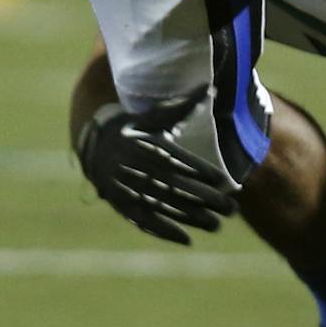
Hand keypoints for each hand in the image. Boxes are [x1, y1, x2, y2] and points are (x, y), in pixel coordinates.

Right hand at [76, 98, 237, 245]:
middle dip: (207, 200)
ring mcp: (129, 189)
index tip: (224, 182)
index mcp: (147, 145)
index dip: (202, 172)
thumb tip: (209, 86)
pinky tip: (187, 239)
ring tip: (217, 225)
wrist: (94, 146)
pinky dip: (166, 232)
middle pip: (178, 188)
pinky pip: (146, 221)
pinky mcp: (123, 205)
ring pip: (166, 207)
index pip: (179, 161)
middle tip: (231, 209)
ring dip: (193, 219)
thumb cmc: (132, 128)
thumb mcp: (152, 115)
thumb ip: (181, 106)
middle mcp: (138, 168)